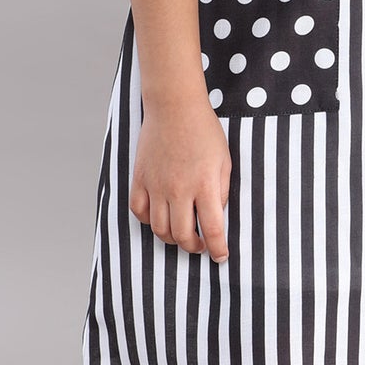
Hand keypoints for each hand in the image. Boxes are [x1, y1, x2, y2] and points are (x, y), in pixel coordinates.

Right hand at [129, 99, 231, 260]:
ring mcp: (156, 185)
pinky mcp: (140, 179)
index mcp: (205, 184)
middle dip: (194, 248)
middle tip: (201, 245)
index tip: (220, 256)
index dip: (218, 249)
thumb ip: (222, 191)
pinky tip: (160, 217)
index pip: (212, 229)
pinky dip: (149, 221)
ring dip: (172, 239)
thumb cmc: (204, 132)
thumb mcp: (224, 161)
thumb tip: (216, 216)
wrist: (174, 107)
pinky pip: (140, 211)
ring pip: (159, 229)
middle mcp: (179, 189)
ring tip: (181, 234)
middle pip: (182, 235)